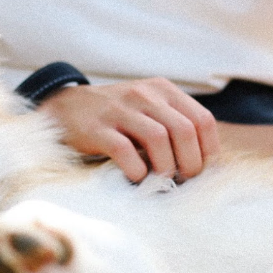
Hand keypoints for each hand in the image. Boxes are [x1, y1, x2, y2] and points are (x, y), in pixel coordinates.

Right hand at [37, 78, 219, 182]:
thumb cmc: (116, 116)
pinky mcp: (96, 127)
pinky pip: (124, 150)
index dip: (208, 151)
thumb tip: (203, 164)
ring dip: (165, 168)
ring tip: (161, 182)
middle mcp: (144, 95)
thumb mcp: (148, 108)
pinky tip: (135, 177)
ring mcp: (119, 109)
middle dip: (190, 163)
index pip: (202, 120)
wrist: (65, 107)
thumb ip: (174, 124)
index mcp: (163, 90)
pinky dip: (135, 170)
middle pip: (184, 130)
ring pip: (158, 139)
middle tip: (183, 181)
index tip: (202, 172)